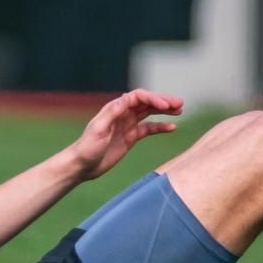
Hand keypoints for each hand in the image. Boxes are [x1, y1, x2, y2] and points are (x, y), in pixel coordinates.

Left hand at [65, 89, 183, 180]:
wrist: (82, 165)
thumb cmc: (87, 146)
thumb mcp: (98, 128)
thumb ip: (112, 113)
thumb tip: (127, 98)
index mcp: (115, 108)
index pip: (138, 97)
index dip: (153, 98)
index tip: (165, 106)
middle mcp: (123, 113)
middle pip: (147, 102)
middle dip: (163, 101)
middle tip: (180, 104)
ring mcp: (128, 125)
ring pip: (150, 113)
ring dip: (164, 111)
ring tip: (180, 110)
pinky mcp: (131, 137)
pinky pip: (149, 129)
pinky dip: (161, 127)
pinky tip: (172, 127)